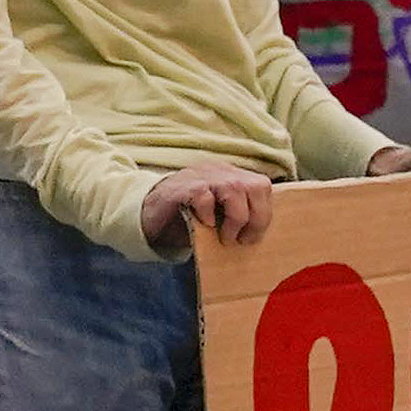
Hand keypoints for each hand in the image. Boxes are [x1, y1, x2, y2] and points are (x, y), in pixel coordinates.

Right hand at [140, 163, 279, 248]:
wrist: (146, 214)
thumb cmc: (183, 218)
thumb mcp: (216, 217)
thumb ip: (235, 218)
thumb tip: (257, 236)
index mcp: (229, 176)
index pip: (262, 186)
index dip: (264, 213)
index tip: (252, 237)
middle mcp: (219, 171)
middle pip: (257, 186)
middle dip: (256, 218)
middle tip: (241, 239)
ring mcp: (200, 176)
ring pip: (235, 189)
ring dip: (236, 219)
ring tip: (225, 237)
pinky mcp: (182, 187)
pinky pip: (204, 195)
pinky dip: (208, 214)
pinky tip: (204, 225)